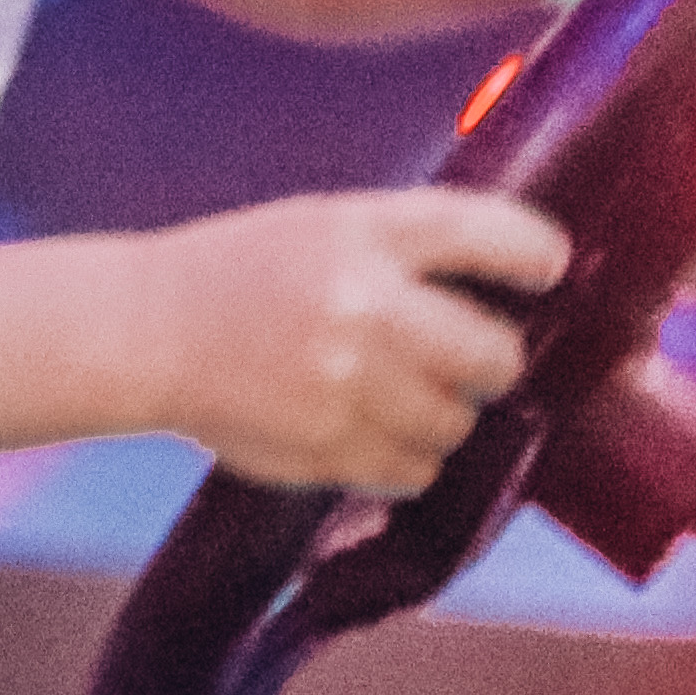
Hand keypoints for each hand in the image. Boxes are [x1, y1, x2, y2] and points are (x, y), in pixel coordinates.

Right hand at [138, 187, 562, 492]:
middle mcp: (366, 305)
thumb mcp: (322, 224)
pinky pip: (415, 470)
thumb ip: (409, 245)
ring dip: (441, 414)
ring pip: (459, 423)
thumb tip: (514, 280)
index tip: (547, 268)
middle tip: (461, 355)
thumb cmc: (239, 270)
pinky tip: (365, 424)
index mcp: (364, 233)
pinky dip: (403, 455)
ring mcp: (351, 384)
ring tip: (394, 392)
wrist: (148, 331)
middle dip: (487, 360)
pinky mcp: (333, 448)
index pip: (490, 235)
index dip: (535, 255)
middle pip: (496, 356)